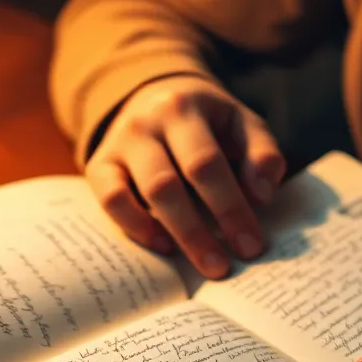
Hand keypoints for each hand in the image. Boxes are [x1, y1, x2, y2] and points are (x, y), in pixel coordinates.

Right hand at [87, 75, 285, 278]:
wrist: (157, 94)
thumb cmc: (209, 120)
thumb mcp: (241, 122)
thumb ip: (261, 153)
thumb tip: (262, 195)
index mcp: (183, 108)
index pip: (205, 163)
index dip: (228, 207)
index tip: (251, 245)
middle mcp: (144, 124)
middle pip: (168, 184)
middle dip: (199, 232)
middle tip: (224, 267)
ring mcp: (118, 144)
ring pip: (141, 195)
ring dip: (174, 234)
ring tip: (202, 263)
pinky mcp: (99, 165)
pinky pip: (110, 200)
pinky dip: (134, 226)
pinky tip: (163, 245)